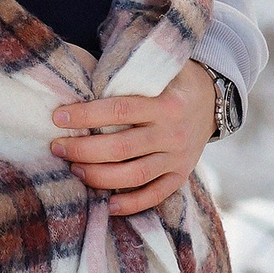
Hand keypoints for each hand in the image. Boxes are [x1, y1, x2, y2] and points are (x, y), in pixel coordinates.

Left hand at [49, 62, 217, 216]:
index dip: (86, 116)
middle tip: (58, 147)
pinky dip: (131, 204)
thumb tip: (86, 68)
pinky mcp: (181, 174)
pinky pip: (155, 195)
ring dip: (99, 176)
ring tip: (74, 170)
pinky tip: (107, 205)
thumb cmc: (174, 80)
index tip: (58, 117)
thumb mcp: (160, 67)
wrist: (215, 100)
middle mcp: (173, 133)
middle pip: (121, 148)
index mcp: (166, 103)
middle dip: (84, 150)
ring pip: (134, 175)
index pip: (119, 111)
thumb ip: (129, 71)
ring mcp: (178, 158)